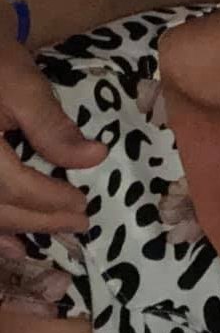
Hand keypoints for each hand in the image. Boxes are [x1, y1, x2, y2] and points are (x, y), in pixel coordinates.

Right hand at [0, 38, 104, 232]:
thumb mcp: (24, 87)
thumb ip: (54, 128)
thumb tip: (96, 157)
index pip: (13, 186)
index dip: (49, 200)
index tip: (83, 204)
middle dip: (38, 219)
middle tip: (79, 224)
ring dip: (13, 229)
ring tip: (47, 240)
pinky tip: (9, 245)